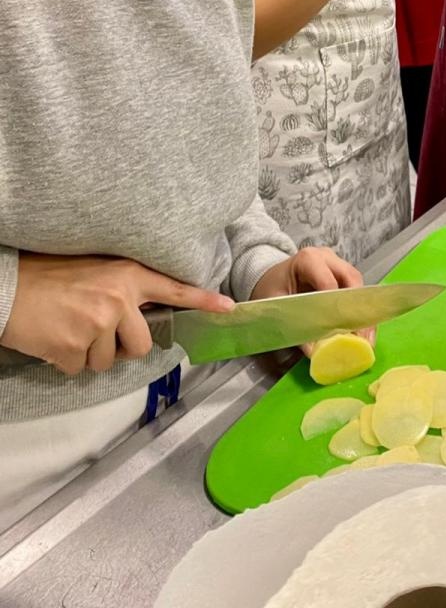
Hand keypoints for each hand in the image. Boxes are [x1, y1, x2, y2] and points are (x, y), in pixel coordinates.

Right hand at [0, 254, 233, 376]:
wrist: (8, 288)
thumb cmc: (49, 276)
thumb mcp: (96, 270)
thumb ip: (124, 287)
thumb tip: (141, 312)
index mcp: (128, 275)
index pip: (173, 289)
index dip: (202, 301)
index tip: (229, 309)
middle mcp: (119, 298)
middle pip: (142, 345)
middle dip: (121, 346)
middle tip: (95, 329)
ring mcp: (98, 324)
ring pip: (108, 361)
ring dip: (89, 353)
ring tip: (68, 327)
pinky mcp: (74, 348)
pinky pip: (79, 369)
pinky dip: (64, 360)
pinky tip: (53, 338)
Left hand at [250, 247, 373, 348]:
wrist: (269, 277)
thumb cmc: (270, 288)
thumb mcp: (275, 306)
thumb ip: (293, 326)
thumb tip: (314, 351)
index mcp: (308, 259)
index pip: (329, 282)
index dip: (337, 307)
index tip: (342, 332)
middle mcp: (327, 258)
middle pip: (351, 280)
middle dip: (357, 310)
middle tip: (361, 338)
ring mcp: (337, 264)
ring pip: (358, 286)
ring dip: (362, 313)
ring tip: (365, 339)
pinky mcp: (342, 275)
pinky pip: (355, 292)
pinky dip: (358, 312)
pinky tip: (361, 332)